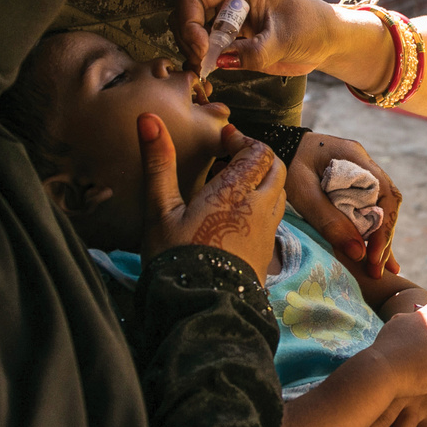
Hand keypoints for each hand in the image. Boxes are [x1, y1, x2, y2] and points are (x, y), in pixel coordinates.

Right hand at [140, 116, 284, 272]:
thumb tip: (148, 119)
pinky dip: (263, 204)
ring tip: (235, 185)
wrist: (200, 306)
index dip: (243, 140)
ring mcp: (267, 229)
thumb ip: (158, 162)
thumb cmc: (176, 256)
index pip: (257, 151)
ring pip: (279, 192)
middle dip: (258, 157)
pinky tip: (238, 215)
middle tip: (231, 159)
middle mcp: (260, 206)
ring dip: (263, 180)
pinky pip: (275, 216)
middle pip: (275, 168)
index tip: (224, 139)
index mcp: (236, 190)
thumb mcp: (160, 208)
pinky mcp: (267, 250)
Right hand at [172, 0, 343, 77]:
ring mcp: (227, 13)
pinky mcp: (229, 33)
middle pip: (186, 11)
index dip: (189, 23)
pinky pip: (203, 43)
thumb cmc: (313, 28)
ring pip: (190, 28)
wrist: (327, 39)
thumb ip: (253, 52)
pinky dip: (200, 58)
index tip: (202, 50)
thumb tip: (220, 61)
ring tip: (205, 69)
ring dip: (192, 49)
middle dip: (188, 38)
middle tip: (201, 64)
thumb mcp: (285, 41)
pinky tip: (208, 70)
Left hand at [288, 133, 401, 278]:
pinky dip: (370, 233)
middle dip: (383, 239)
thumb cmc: (286, 163)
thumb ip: (329, 221)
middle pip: (386, 205)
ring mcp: (360, 174)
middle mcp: (364, 165)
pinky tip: (375, 255)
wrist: (275, 145)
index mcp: (355, 158)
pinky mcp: (352, 186)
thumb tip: (358, 253)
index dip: (384, 228)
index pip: (385, 195)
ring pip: (379, 210)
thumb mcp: (303, 193)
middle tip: (376, 270)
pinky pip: (367, 210)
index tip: (373, 255)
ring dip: (379, 239)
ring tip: (379, 270)